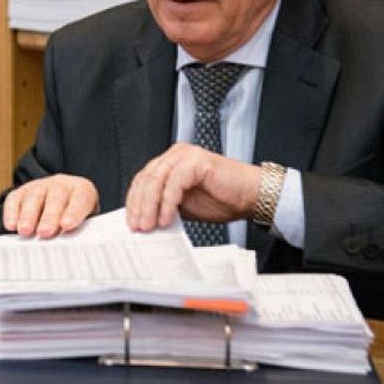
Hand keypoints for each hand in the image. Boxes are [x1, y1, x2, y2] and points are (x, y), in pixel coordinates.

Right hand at [2, 174, 98, 237]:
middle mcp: (60, 185)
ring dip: (28, 216)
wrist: (61, 203)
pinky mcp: (21, 192)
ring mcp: (39, 186)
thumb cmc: (75, 218)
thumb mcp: (84, 222)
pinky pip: (14, 200)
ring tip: (25, 231)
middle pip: (55, 198)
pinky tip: (11, 226)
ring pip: (33, 198)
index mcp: (82, 190)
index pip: (80, 199)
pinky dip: (11, 213)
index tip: (67, 225)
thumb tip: (71, 247)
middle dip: (49, 216)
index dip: (73, 212)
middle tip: (44, 232)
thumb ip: (79, 231)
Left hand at [125, 143, 260, 231]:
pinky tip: (166, 218)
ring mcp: (185, 155)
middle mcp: (175, 156)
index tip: (131, 222)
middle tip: (137, 227)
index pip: (143, 180)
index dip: (134, 202)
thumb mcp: (185, 207)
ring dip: (150, 206)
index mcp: (170, 163)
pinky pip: (174, 182)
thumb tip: (146, 221)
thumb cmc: (223, 199)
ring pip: (156, 179)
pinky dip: (167, 202)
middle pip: (146, 179)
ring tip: (149, 225)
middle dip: (139, 206)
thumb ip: (165, 207)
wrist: (252, 196)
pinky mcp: (196, 161)